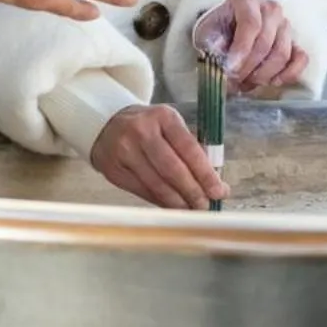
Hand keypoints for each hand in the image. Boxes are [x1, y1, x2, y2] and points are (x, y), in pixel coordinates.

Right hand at [90, 105, 227, 208]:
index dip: (206, 174)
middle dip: (193, 192)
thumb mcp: (170, 124)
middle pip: (172, 170)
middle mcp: (142, 132)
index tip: (219, 191)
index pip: (189, 148)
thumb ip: (190, 147)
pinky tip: (172, 207)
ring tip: (192, 210)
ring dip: (178, 202)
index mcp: (163, 116)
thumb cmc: (149, 126)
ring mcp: (125, 151)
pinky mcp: (113, 169)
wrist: (107, 123)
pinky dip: (160, 202)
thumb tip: (212, 179)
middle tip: (206, 206)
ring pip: (157, 185)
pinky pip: (142, 191)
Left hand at [192, 0, 307, 95]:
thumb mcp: (206, 34)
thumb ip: (212, 43)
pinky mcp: (295, 41)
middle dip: (249, 67)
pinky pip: (301, 59)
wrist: (227, 35)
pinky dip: (288, 74)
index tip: (230, 68)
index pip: (251, 23)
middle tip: (234, 80)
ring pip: (282, 53)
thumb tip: (222, 54)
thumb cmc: (217, 33)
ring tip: (246, 81)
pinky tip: (271, 82)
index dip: (241, 49)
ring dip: (263, 74)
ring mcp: (285, 24)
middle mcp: (269, 8)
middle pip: (266, 41)